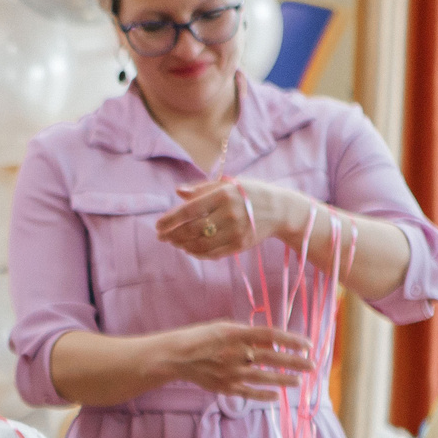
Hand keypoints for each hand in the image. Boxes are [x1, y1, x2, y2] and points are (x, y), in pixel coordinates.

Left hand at [156, 178, 311, 261]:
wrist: (279, 209)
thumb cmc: (249, 193)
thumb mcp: (228, 184)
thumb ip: (202, 188)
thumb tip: (178, 192)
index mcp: (223, 194)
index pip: (189, 210)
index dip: (170, 220)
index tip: (158, 226)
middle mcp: (229, 213)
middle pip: (192, 230)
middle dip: (172, 235)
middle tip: (162, 237)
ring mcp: (235, 231)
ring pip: (200, 245)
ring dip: (182, 245)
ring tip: (174, 242)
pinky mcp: (240, 245)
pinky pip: (212, 254)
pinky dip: (197, 253)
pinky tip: (189, 249)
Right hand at [161, 321, 312, 401]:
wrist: (176, 356)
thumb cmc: (202, 338)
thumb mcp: (225, 328)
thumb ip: (249, 335)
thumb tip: (272, 342)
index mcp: (237, 333)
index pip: (271, 335)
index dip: (291, 340)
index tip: (308, 344)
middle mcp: (236, 352)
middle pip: (272, 357)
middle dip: (295, 362)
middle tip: (312, 365)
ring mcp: (231, 372)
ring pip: (263, 377)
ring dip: (283, 379)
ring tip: (299, 381)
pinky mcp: (225, 386)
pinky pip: (248, 392)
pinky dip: (263, 395)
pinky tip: (276, 396)